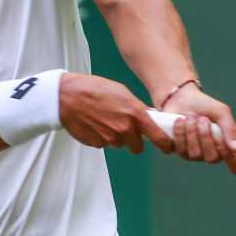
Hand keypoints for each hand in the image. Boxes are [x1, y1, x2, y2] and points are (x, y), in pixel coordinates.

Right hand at [57, 73, 176, 154]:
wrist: (67, 96)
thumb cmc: (94, 89)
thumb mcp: (122, 92)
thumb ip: (137, 108)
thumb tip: (149, 118)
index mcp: (135, 114)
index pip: (158, 137)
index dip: (165, 144)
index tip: (167, 147)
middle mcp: (124, 128)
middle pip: (137, 147)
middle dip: (133, 140)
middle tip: (124, 127)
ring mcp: (109, 138)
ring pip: (119, 144)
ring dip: (115, 136)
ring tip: (104, 119)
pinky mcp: (96, 143)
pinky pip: (104, 144)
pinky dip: (102, 136)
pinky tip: (94, 123)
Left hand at [158, 83, 235, 172]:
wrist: (182, 98)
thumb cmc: (206, 106)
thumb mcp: (222, 112)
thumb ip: (230, 129)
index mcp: (226, 146)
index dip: (233, 160)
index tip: (228, 148)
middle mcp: (210, 154)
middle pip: (212, 158)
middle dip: (206, 136)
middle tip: (202, 119)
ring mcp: (192, 155)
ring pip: (192, 154)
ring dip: (190, 131)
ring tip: (190, 116)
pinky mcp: (176, 150)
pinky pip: (175, 149)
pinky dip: (177, 132)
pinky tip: (178, 121)